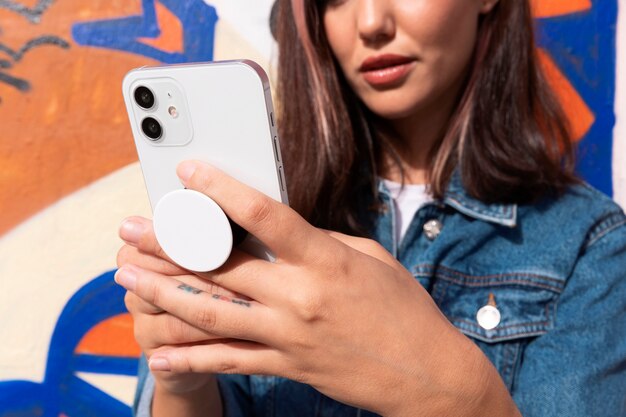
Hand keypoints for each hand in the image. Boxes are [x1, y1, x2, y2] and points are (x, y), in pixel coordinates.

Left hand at [115, 160, 515, 416]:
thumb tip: (279, 232)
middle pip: (219, 265)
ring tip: (126, 279)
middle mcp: (299, 296)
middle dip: (167, 243)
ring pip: (210, 313)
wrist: (425, 374)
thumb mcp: (369, 258)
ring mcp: (288, 334)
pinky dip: (188, 357)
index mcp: (324, 259)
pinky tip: (155, 351)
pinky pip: (228, 362)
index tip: (189, 172)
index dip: (220, 189)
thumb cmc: (404, 309)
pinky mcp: (286, 366)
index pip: (263, 215)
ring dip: (162, 294)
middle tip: (130, 230)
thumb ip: (320, 242)